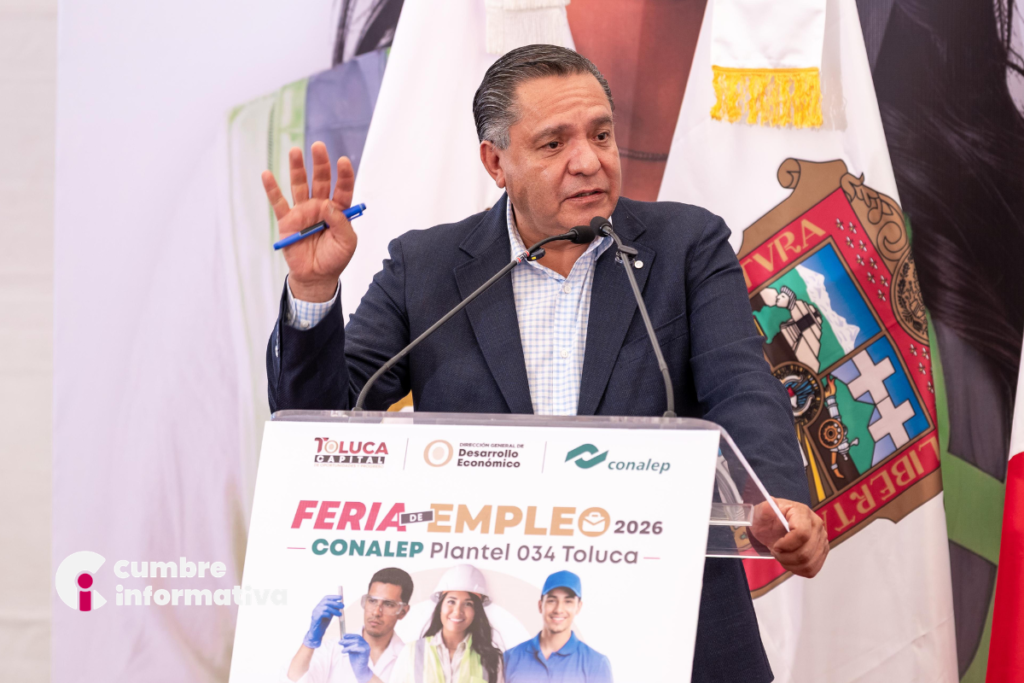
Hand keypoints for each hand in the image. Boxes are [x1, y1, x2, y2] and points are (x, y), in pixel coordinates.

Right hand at [262, 142, 357, 301]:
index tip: (344, 161)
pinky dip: (272, 189)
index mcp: (338, 210)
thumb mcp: (347, 243)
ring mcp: (302, 212)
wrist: (316, 277)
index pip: (342, 188)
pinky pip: (278, 203)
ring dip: (297, 169)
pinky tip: (267, 174)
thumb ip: (341, 223)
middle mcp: (320, 207)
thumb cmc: (334, 259)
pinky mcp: (287, 221)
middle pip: (320, 180)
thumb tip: (327, 205)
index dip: (344, 175)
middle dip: (320, 163)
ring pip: (299, 186)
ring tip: (295, 151)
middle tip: (318, 146)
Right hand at [303, 595, 343, 648]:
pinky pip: (323, 613)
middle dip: (336, 603)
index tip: (341, 597)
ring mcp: (315, 612)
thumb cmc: (323, 623)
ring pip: (326, 607)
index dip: (333, 596)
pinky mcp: (315, 617)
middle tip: (343, 606)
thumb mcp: (330, 615)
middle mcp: (317, 607)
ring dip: (334, 610)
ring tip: (340, 614)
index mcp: (320, 605)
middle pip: (326, 601)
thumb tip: (341, 604)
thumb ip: (333, 609)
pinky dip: (328, 615)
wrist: (316, 633)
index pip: (326, 597)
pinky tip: (329, 618)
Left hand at [340, 633, 372, 682]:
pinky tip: (349, 651)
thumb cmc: (356, 661)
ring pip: (357, 643)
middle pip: (356, 639)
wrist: (360, 670)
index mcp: (362, 643)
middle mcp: (365, 644)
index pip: (357, 636)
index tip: (343, 635)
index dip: (350, 635)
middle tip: (339, 642)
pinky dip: (353, 648)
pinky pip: (360, 648)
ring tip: (342, 651)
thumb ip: (348, 645)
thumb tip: (342, 640)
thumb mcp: (350, 651)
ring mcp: (367, 648)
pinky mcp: (366, 652)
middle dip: (347, 640)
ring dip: (348, 646)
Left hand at [750, 498, 828, 577]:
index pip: (802, 534)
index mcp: (802, 512)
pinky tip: (790, 561)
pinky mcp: (822, 551)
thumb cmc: (767, 520)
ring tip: (782, 556)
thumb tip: (770, 503)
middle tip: (776, 551)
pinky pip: (813, 569)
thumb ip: (764, 510)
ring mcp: (822, 539)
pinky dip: (798, 569)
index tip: (775, 545)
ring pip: (809, 563)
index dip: (786, 545)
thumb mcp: (760, 514)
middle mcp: (817, 525)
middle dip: (785, 557)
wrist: (772, 527)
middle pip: (806, 552)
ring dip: (791, 564)